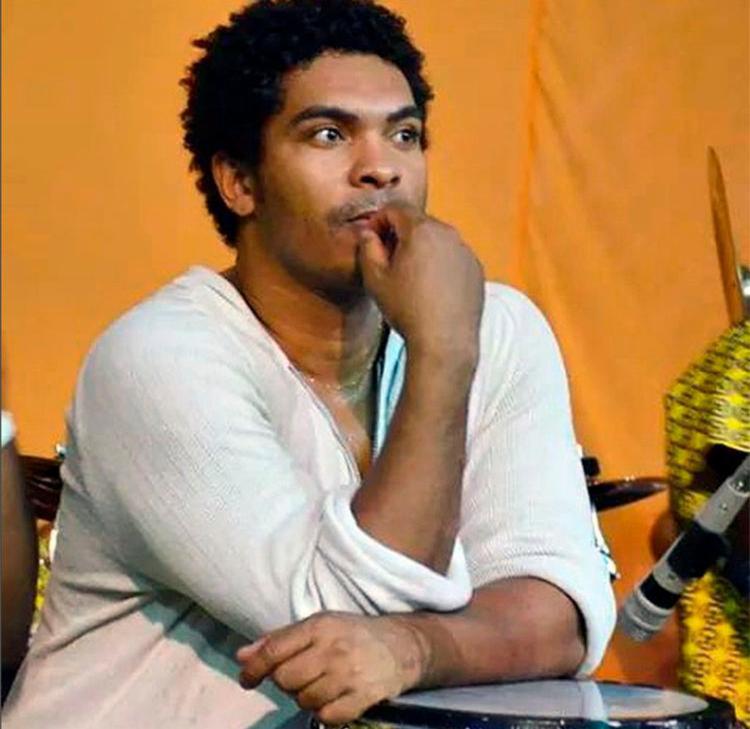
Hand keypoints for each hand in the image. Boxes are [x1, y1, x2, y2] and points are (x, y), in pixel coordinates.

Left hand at [236, 612, 427, 723]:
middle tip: (298, 676)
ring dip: (305, 697)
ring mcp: (349, 675)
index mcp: (319, 626)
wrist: (400, 646)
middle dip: (285, 682)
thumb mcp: (317, 625)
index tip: (247, 680)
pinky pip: (326, 718)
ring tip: (318, 685)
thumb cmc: (351, 633)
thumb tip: (242, 656)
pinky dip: (324, 713)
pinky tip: (331, 699)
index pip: (275, 650)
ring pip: (304, 700)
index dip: (255, 668)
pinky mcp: (363, 697)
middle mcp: (333, 649)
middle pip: (286, 679)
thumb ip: (279, 639)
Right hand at [357, 204, 483, 366]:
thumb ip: (367, 248)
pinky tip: (430, 289)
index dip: (378, 220)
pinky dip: (440, 264)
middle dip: (400, 234)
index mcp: (421, 230)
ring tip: (409, 277)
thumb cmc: (407, 310)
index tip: (371, 239)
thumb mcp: (375, 279)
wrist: (444, 341)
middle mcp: (448, 234)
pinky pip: (453, 257)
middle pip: (418, 222)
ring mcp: (465, 251)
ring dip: (421, 249)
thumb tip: (367, 234)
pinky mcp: (475, 269)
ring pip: (437, 239)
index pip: (396, 209)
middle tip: (387, 258)